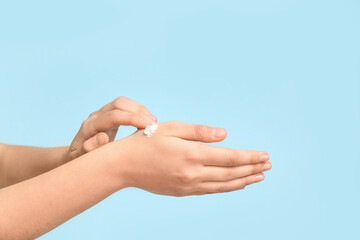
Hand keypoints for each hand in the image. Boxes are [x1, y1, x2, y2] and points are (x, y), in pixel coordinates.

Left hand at [66, 97, 156, 160]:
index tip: (148, 126)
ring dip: (140, 109)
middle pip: (118, 104)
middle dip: (138, 111)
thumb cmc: (79, 160)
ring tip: (153, 122)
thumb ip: (88, 149)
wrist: (75, 156)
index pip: (113, 116)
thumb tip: (103, 137)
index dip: (132, 119)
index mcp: (89, 127)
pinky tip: (147, 122)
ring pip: (123, 103)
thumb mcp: (81, 159)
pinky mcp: (109, 116)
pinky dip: (138, 112)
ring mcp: (102, 114)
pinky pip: (125, 107)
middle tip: (153, 124)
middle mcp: (95, 117)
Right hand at [111, 121, 270, 196]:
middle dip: (251, 168)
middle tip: (269, 165)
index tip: (265, 155)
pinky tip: (236, 184)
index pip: (229, 157)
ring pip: (223, 185)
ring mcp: (188, 185)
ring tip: (259, 176)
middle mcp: (192, 173)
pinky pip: (211, 191)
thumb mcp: (171, 128)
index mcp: (191, 155)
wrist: (123, 166)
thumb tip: (225, 135)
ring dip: (243, 180)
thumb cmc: (146, 141)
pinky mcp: (183, 192)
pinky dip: (227, 188)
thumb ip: (199, 132)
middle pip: (230, 173)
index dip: (249, 157)